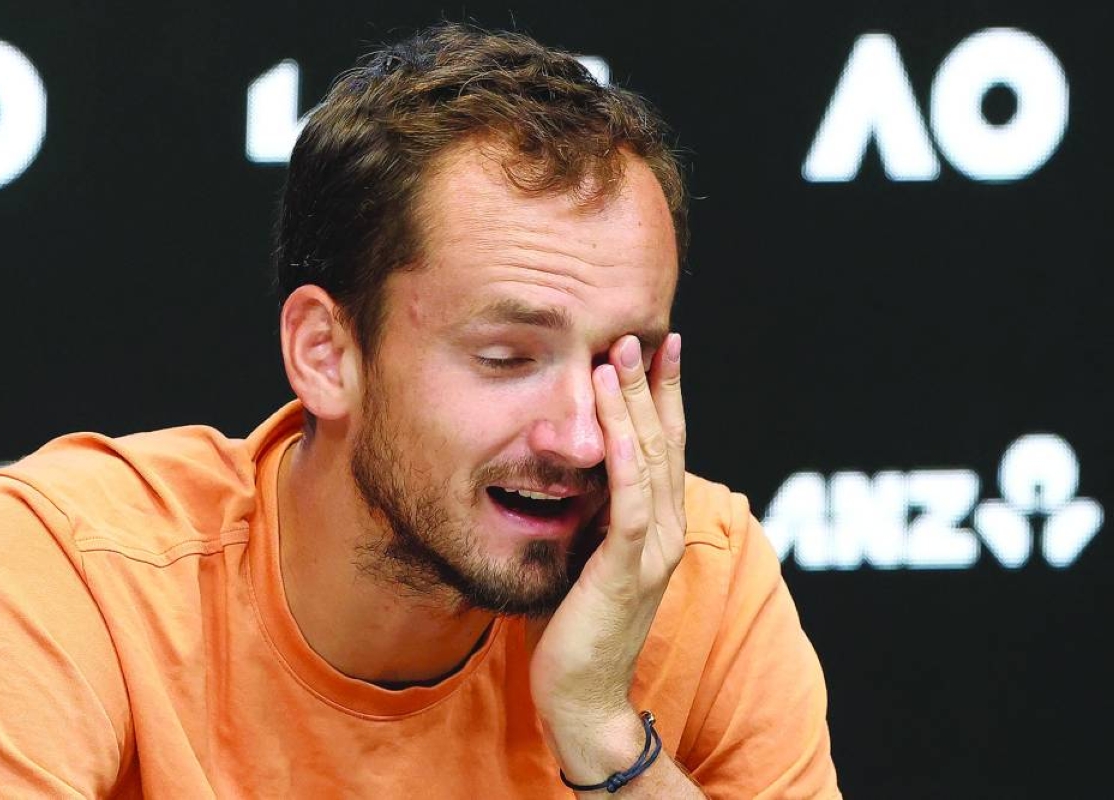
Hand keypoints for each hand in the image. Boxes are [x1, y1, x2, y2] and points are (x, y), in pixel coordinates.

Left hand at [528, 332, 686, 781]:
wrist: (581, 697)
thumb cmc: (576, 626)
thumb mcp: (585, 554)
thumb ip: (589, 513)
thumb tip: (570, 463)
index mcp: (655, 525)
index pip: (665, 447)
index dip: (663, 396)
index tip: (656, 349)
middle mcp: (663, 531)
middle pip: (665, 442)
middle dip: (651, 385)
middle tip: (641, 334)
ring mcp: (650, 551)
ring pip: (650, 462)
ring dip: (635, 406)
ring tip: (620, 357)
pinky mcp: (626, 570)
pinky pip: (628, 504)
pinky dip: (624, 459)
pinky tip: (614, 424)